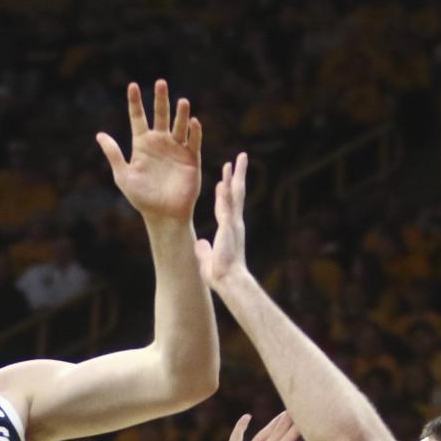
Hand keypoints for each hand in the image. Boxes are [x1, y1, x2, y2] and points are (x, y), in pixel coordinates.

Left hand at [96, 81, 201, 225]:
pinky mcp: (192, 158)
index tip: (132, 86)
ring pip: (179, 126)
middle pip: (161, 115)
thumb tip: (100, 135)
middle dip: (161, 99)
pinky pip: (194, 141)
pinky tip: (193, 122)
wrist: (164, 215)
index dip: (135, 102)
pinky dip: (194, 132)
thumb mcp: (124, 176)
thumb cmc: (142, 198)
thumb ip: (114, 154)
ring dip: (181, 113)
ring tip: (182, 101)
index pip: (138, 118)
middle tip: (160, 82)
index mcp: (142, 144)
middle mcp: (160, 142)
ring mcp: (177, 149)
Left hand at [195, 152, 248, 291]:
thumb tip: (200, 244)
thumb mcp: (208, 258)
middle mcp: (234, 223)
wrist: (229, 282)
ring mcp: (233, 224)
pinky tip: (222, 181)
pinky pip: (226, 208)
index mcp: (230, 229)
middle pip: (237, 193)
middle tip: (240, 158)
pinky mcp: (228, 228)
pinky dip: (224, 194)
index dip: (225, 191)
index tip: (224, 179)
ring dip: (235, 176)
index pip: (227, 205)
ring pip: (235, 195)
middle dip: (238, 175)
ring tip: (235, 160)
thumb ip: (204, 250)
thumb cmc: (220, 275)